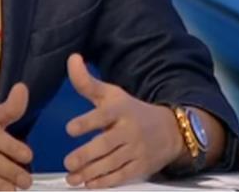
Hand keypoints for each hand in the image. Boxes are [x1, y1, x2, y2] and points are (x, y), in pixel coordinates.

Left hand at [63, 54, 184, 187]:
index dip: (87, 122)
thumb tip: (71, 58)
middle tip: (68, 162)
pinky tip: (90, 184)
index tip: (70, 129)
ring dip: (90, 173)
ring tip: (72, 177)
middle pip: (106, 144)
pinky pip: (122, 176)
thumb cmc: (131, 111)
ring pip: (112, 163)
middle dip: (86, 155)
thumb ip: (87, 82)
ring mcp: (136, 150)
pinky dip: (106, 182)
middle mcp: (129, 130)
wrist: (170, 130)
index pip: (103, 115)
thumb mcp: (111, 94)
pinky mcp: (141, 167)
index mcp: (121, 110)